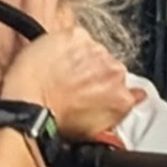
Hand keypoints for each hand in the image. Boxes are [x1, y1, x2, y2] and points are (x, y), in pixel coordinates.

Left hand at [1, 26, 143, 145]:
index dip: (109, 88)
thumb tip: (136, 99)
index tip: (98, 90)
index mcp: (122, 97)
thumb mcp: (94, 130)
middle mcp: (115, 72)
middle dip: (96, 73)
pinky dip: (67, 44)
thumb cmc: (55, 123)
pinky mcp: (77, 35)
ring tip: (60, 73)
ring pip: (93, 51)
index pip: (126, 87)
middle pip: (109, 67)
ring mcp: (96, 51)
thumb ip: (118, 111)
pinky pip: (76, 36)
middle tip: (73, 85)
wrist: (29, 105)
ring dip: (81, 58)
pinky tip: (54, 59)